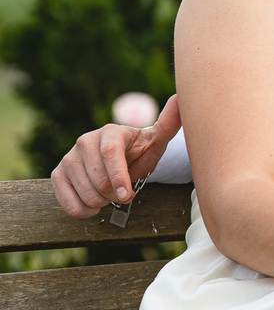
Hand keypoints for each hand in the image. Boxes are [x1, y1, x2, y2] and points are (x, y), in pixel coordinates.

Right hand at [50, 94, 182, 217]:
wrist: (122, 158)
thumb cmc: (140, 150)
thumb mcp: (157, 139)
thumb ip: (169, 123)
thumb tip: (179, 98)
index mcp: (110, 132)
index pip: (110, 154)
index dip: (119, 177)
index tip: (129, 194)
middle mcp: (85, 141)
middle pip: (99, 179)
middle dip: (117, 193)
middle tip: (125, 190)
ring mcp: (69, 158)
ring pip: (86, 194)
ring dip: (103, 202)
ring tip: (110, 192)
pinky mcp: (58, 174)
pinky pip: (67, 203)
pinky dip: (83, 211)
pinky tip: (94, 204)